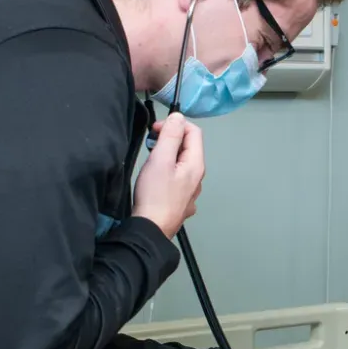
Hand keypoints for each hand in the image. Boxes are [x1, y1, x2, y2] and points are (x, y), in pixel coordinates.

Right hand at [133, 113, 203, 237]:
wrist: (150, 230)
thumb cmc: (155, 195)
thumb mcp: (161, 160)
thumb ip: (170, 136)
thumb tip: (178, 117)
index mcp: (196, 165)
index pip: (194, 132)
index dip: (175, 124)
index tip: (155, 130)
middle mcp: (197, 179)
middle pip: (188, 148)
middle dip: (170, 140)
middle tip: (150, 144)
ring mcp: (190, 193)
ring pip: (182, 165)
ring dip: (168, 156)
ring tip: (151, 162)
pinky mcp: (180, 204)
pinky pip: (177, 180)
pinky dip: (167, 172)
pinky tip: (155, 180)